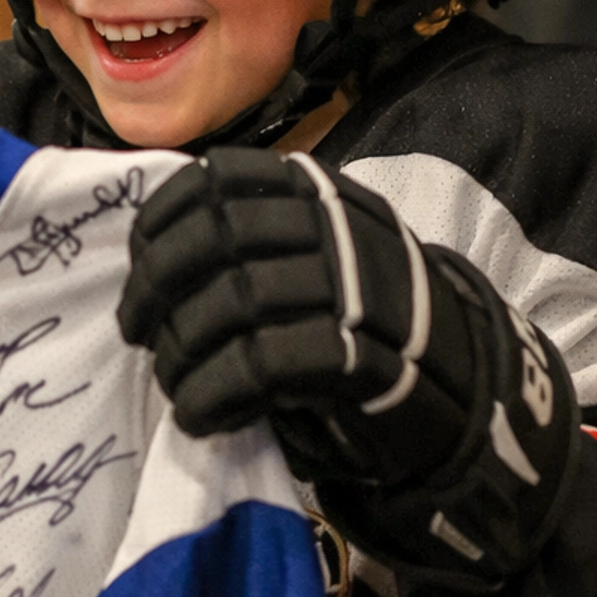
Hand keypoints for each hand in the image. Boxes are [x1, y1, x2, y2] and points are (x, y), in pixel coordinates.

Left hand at [118, 147, 578, 587]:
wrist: (456, 388)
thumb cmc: (359, 325)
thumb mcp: (311, 258)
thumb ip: (248, 243)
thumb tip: (150, 263)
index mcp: (317, 193)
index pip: (217, 179)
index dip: (161, 224)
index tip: (139, 269)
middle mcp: (335, 229)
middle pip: (214, 239)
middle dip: (157, 289)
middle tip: (140, 332)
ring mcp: (353, 289)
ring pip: (233, 304)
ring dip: (182, 354)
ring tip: (175, 386)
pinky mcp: (361, 356)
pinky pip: (262, 366)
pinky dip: (214, 396)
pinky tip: (201, 417)